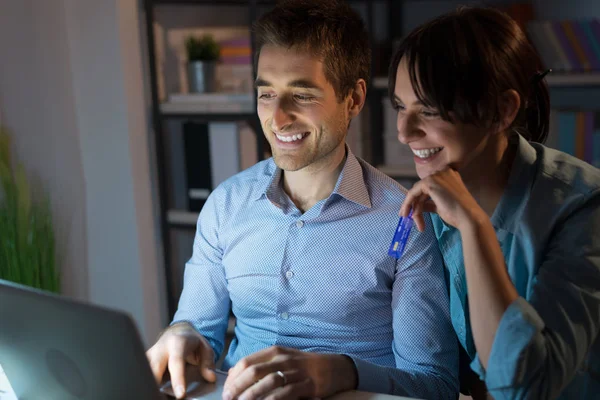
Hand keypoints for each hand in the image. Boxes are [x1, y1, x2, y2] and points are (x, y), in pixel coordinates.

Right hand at [146, 322, 215, 398]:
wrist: (177, 331)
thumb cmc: (191, 342)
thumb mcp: (205, 348)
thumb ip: (208, 363)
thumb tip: (210, 377)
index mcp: (177, 343)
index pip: (176, 362)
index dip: (178, 379)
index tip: (180, 395)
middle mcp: (161, 347)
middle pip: (154, 368)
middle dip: (157, 385)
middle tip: (165, 397)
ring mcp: (151, 353)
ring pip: (145, 370)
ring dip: (151, 383)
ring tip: (159, 393)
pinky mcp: (145, 359)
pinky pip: (143, 371)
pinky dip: (147, 380)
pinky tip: (153, 388)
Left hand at [223, 346, 355, 399]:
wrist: (332, 368)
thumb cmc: (302, 365)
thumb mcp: (282, 359)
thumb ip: (261, 364)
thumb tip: (235, 374)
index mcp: (274, 351)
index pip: (247, 361)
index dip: (234, 377)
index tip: (226, 390)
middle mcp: (283, 358)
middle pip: (254, 371)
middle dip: (238, 387)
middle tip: (229, 399)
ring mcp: (296, 371)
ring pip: (268, 382)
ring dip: (251, 395)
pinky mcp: (306, 384)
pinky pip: (285, 394)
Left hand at [399, 168, 483, 231]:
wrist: (469, 217)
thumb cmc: (459, 213)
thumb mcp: (442, 205)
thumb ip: (430, 203)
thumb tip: (418, 207)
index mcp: (448, 176)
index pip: (428, 187)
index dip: (419, 199)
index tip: (412, 211)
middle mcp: (442, 172)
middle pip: (421, 189)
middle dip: (414, 204)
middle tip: (407, 216)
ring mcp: (435, 176)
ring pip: (416, 193)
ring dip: (414, 209)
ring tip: (416, 223)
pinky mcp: (429, 183)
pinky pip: (413, 194)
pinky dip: (409, 205)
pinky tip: (412, 216)